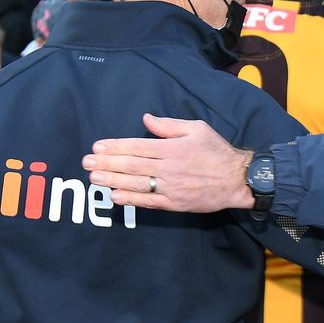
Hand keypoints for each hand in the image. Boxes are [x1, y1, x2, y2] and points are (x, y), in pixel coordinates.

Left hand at [83, 113, 254, 211]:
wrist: (237, 180)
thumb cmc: (217, 151)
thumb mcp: (196, 128)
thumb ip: (169, 125)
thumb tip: (146, 119)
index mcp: (172, 148)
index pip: (137, 146)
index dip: (115, 147)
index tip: (97, 147)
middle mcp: (168, 167)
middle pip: (131, 165)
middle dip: (107, 163)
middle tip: (86, 163)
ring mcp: (171, 187)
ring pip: (136, 184)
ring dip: (113, 181)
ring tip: (94, 178)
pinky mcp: (175, 203)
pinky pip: (149, 202)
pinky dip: (131, 199)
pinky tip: (115, 195)